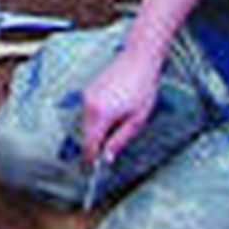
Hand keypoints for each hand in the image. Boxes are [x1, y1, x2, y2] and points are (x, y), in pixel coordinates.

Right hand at [81, 50, 160, 164]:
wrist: (139, 58)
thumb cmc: (142, 87)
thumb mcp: (137, 120)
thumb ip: (119, 141)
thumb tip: (107, 157)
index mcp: (100, 115)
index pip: (88, 145)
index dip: (91, 160)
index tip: (93, 170)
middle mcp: (88, 105)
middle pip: (85, 135)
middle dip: (95, 145)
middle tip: (110, 150)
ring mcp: (86, 95)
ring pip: (86, 124)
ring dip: (97, 130)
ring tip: (119, 123)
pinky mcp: (88, 89)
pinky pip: (88, 111)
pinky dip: (97, 118)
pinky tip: (114, 112)